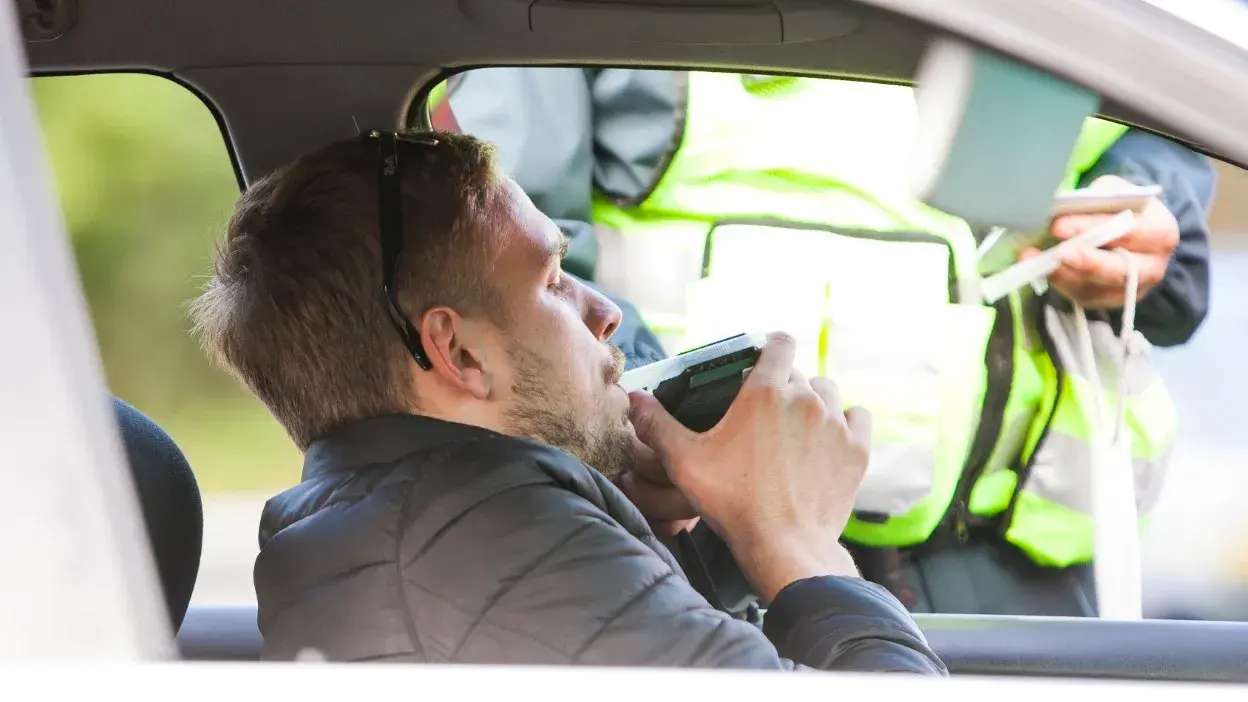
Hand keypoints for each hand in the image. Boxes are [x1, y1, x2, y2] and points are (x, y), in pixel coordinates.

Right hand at [628, 332, 871, 601]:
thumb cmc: (733, 502)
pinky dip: (846, 422)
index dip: (770, 346)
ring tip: (797, 425)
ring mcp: (835, 424)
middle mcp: (805, 398)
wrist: (785, 546)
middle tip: (766, 412)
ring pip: (829, 392)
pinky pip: (858, 418)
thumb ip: (658, 424)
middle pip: (799, 372)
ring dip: (815, 401)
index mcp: (764, 391)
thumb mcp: (685, 462)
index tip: (763, 357)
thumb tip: (635, 400)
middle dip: (784, 384)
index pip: (778, 344)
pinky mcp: (856, 451)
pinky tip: (831, 436)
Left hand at [1022, 175, 1177, 308]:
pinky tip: (1037, 269)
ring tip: (1035, 260)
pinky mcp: (1108, 300)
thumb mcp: (1116, 192)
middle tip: (1057, 252)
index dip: (1095, 228)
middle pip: (1120, 270)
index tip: (1060, 224)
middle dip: (1085, 261)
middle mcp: (1153, 266)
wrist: (1126, 232)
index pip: (1131, 231)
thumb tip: (1066, 206)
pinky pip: (1082, 296)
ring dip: (1063, 275)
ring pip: (1096, 288)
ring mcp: (1131, 289)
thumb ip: (1098, 198)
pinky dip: (1058, 283)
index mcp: (1161, 232)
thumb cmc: (1119, 208)